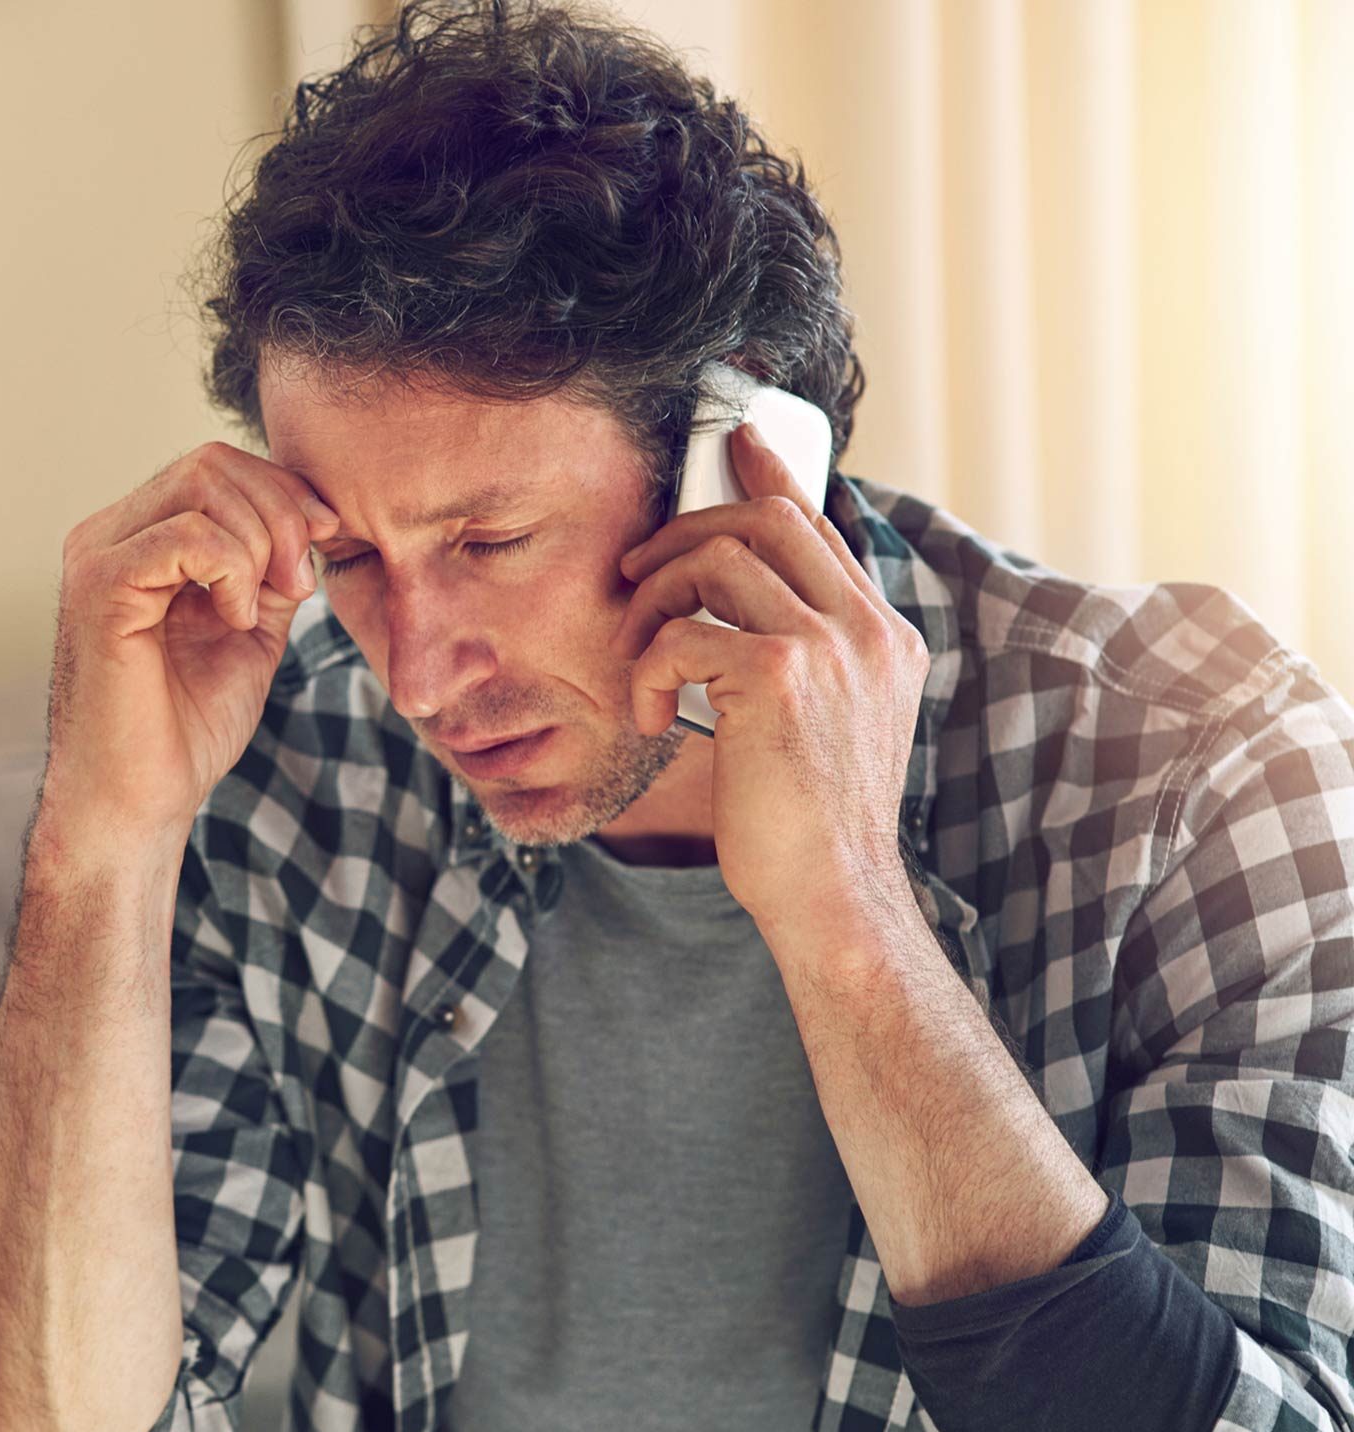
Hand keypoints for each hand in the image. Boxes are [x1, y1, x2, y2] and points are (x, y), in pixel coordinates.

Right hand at [42, 440, 331, 853]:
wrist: (140, 802)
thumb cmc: (184, 729)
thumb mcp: (251, 630)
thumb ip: (272, 570)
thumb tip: (310, 518)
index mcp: (137, 539)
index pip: (218, 468)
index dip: (284, 494)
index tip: (324, 545)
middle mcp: (107, 535)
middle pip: (213, 463)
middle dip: (281, 514)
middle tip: (300, 585)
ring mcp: (98, 555)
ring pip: (204, 486)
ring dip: (261, 545)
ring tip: (260, 612)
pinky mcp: (102, 586)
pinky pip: (189, 535)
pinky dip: (233, 572)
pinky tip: (234, 622)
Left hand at [604, 421, 928, 928]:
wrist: (834, 896)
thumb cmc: (808, 825)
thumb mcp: (823, 728)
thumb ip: (804, 661)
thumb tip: (737, 613)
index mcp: (886, 638)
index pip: (823, 526)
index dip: (770, 476)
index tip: (734, 442)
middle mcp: (868, 631)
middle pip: (768, 519)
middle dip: (685, 531)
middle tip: (637, 572)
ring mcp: (829, 648)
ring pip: (720, 557)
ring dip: (657, 599)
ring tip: (639, 655)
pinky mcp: (778, 678)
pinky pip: (682, 632)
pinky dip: (648, 669)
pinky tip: (652, 718)